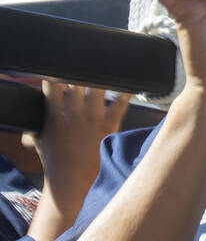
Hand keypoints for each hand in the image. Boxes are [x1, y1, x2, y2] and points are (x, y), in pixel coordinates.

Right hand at [23, 82, 129, 221]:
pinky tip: (129, 80)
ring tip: (106, 69)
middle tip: (88, 68)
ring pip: (98, 86)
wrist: (72, 183)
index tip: (63, 69)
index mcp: (54, 115)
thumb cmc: (56, 162)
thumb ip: (34, 129)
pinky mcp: (108, 124)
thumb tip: (29, 125)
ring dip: (101, 78)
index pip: (52, 85)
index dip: (58, 73)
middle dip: (81, 72)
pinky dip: (126, 90)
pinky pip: (120, 102)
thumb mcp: (40, 142)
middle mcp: (72, 113)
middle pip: (78, 80)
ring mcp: (91, 118)